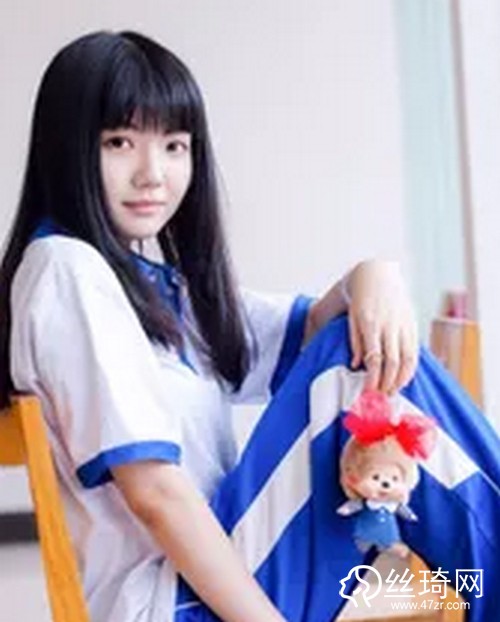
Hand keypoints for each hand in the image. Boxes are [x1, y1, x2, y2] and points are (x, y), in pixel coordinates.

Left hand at [346, 260, 417, 394]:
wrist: (378, 276)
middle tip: (379, 397)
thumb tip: (357, 366)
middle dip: (386, 384)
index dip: (372, 379)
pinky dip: (410, 369)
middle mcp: (389, 326)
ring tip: (391, 392)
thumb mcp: (351, 318)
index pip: (374, 359)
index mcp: (370, 324)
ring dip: (400, 380)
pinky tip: (403, 379)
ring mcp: (403, 326)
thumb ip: (355, 343)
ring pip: (406, 360)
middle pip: (391, 363)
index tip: (367, 392)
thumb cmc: (361, 299)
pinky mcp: (412, 326)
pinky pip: (414, 353)